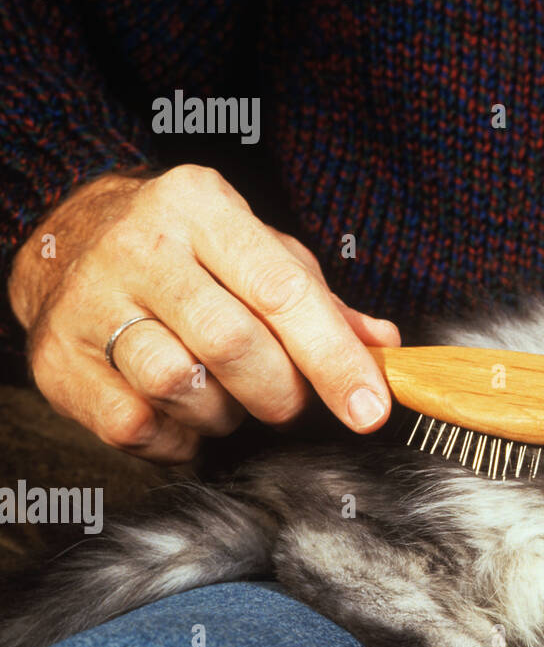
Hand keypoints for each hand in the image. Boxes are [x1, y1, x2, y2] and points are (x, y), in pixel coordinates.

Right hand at [8, 165, 398, 462]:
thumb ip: (321, 301)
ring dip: (224, 414)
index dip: (335, 359)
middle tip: (290, 401)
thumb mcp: (257, 249)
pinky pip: (132, 425)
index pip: (283, 292)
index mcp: (203, 208)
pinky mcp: (57, 361)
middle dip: (280, 392)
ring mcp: (90, 303)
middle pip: (231, 344)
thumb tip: (383, 347)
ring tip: (230, 398)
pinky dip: (175, 439)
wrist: (65, 238)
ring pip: (178, 386)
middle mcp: (142, 248)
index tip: (370, 408)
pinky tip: (186, 417)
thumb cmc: (186, 250)